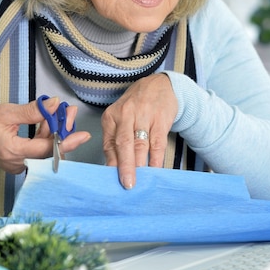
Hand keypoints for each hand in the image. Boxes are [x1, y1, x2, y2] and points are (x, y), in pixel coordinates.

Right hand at [0, 97, 90, 173]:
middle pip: (49, 152)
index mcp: (12, 152)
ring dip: (56, 132)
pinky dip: (46, 136)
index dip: (66, 142)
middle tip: (70, 112)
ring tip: (63, 111)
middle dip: (63, 132)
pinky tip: (51, 120)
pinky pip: (39, 151)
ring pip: (45, 151)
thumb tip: (54, 104)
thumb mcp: (8, 112)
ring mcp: (19, 164)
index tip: (82, 135)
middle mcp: (17, 163)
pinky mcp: (20, 161)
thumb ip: (33, 111)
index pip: (46, 150)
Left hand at [101, 73, 177, 188]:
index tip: (112, 182)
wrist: (159, 85)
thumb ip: (115, 141)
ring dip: (140, 165)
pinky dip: (156, 158)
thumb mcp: (120, 118)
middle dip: (125, 167)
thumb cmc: (136, 106)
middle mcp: (126, 115)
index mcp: (111, 117)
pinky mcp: (160, 119)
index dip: (111, 165)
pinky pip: (157, 142)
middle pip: (123, 144)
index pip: (109, 145)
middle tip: (127, 184)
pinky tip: (156, 169)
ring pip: (140, 144)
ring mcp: (144, 116)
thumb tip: (112, 169)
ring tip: (140, 181)